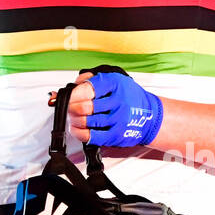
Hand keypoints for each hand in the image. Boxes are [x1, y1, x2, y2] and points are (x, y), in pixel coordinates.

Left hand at [49, 68, 163, 146]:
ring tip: (74, 117)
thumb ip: (91, 78)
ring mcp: (117, 119)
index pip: (86, 89)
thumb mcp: (114, 79)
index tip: (65, 97)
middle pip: (83, 106)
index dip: (71, 94)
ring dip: (74, 119)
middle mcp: (117, 101)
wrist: (150, 115)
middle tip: (68, 108)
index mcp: (114, 83)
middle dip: (70, 108)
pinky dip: (79, 132)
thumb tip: (72, 86)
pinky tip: (77, 128)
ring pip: (85, 121)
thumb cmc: (129, 97)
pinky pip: (91, 136)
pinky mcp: (116, 135)